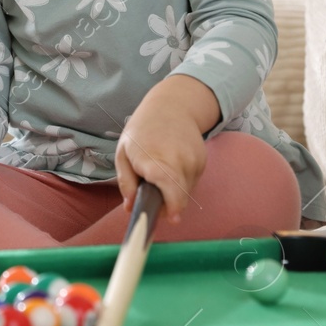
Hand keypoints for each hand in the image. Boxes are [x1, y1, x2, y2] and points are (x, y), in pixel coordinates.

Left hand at [113, 105, 206, 227]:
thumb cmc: (142, 130)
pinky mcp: (202, 161)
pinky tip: (173, 168)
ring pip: (186, 191)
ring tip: (161, 176)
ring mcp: (193, 160)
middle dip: (170, 206)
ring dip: (175, 193)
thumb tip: (130, 207)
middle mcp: (178, 160)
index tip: (171, 218)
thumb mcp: (123, 152)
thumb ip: (126, 182)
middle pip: (179, 196)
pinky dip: (183, 182)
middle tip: (156, 202)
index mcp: (154, 158)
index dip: (171, 206)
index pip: (168, 187)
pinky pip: (193, 182)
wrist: (172, 106)